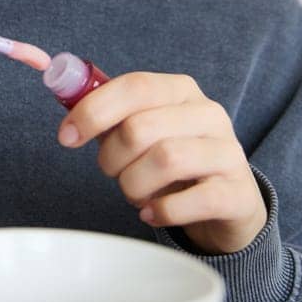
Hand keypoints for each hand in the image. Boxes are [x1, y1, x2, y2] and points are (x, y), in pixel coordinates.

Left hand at [58, 71, 266, 254]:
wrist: (228, 201)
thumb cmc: (173, 161)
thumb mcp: (142, 131)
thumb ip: (107, 114)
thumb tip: (64, 99)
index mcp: (180, 90)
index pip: (134, 86)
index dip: (93, 110)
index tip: (66, 136)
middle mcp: (209, 114)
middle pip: (141, 128)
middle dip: (112, 158)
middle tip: (113, 173)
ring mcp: (228, 153)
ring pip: (165, 160)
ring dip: (134, 185)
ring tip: (134, 193)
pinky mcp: (237, 193)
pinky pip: (191, 201)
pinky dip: (161, 212)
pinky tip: (152, 214)